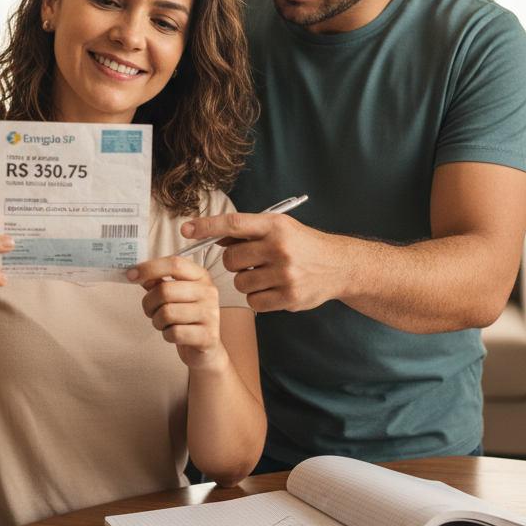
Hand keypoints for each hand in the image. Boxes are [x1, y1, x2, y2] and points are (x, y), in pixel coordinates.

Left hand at [127, 256, 224, 370]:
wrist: (205, 346)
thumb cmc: (186, 317)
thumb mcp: (174, 295)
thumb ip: (158, 283)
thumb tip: (138, 274)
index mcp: (200, 276)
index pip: (175, 263)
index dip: (150, 268)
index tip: (131, 275)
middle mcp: (209, 292)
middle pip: (165, 290)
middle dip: (149, 303)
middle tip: (150, 310)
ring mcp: (210, 314)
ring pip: (167, 313)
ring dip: (157, 321)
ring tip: (164, 323)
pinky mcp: (208, 336)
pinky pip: (174, 333)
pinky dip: (167, 335)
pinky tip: (173, 334)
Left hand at [180, 212, 346, 312]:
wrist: (339, 266)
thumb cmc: (302, 245)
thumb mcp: (279, 228)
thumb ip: (247, 233)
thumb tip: (211, 236)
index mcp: (275, 226)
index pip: (234, 224)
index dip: (207, 226)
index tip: (186, 229)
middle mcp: (280, 248)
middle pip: (231, 259)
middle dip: (234, 262)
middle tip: (251, 261)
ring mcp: (285, 274)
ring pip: (240, 283)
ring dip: (246, 281)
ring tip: (266, 275)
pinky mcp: (289, 297)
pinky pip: (253, 301)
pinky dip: (258, 297)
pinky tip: (273, 288)